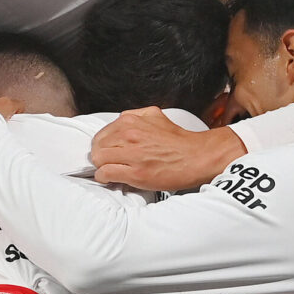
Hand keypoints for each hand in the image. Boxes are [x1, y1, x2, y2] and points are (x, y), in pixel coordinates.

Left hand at [90, 108, 245, 190]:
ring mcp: (131, 154)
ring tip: (111, 170)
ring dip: (102, 166)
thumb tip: (120, 122)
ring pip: (98, 160)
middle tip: (109, 161)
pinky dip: (105, 177)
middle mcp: (129, 135)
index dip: (104, 144)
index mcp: (131, 121)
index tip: (108, 151)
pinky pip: (105, 174)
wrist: (196, 157)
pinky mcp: (135, 172)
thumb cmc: (178, 141)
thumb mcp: (155, 115)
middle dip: (101, 155)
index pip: (102, 133)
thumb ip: (136, 115)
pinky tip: (112, 178)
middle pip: (97, 146)